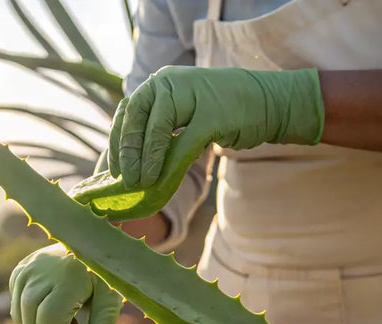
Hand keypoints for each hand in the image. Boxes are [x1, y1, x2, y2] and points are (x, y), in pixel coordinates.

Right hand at [9, 246, 122, 323]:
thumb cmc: (104, 272)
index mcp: (68, 278)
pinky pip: (17, 304)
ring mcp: (27, 269)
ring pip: (21, 315)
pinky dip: (29, 316)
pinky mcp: (20, 270)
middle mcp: (42, 272)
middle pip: (32, 322)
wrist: (91, 239)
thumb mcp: (111, 299)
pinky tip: (48, 312)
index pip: (50, 321)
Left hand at [109, 66, 323, 187]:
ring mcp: (192, 94)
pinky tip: (161, 183)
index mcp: (161, 82)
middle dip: (127, 151)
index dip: (117, 141)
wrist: (268, 102)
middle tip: (123, 180)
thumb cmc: (222, 114)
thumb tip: (129, 164)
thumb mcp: (185, 116)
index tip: (113, 169)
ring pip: (157, 129)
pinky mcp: (212, 114)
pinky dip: (169, 165)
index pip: (128, 110)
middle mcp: (171, 81)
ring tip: (141, 183)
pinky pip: (183, 144)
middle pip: (136, 117)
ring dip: (146, 160)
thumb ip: (160, 130)